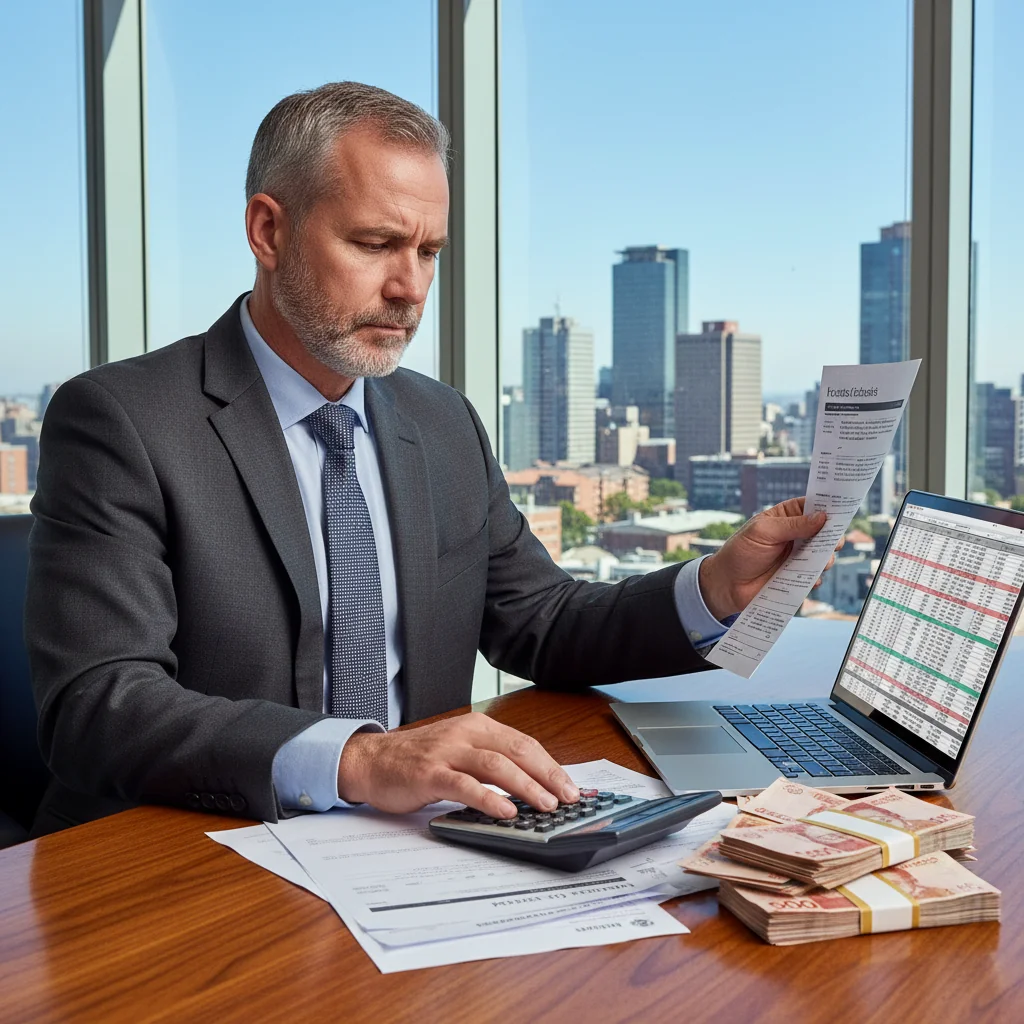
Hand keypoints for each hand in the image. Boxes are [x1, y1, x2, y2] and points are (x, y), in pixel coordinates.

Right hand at [336, 711, 578, 817]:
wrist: (371, 760)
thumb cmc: (418, 759)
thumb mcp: (459, 750)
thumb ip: (489, 760)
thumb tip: (531, 784)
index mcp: (477, 726)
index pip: (524, 744)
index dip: (550, 765)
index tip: (570, 786)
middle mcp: (465, 734)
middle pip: (517, 751)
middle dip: (548, 775)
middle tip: (569, 797)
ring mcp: (447, 752)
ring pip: (496, 765)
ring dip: (526, 786)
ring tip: (546, 805)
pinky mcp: (430, 774)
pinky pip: (465, 785)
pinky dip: (489, 798)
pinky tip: (506, 811)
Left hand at [698, 497, 840, 619]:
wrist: (727, 584)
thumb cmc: (740, 552)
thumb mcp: (763, 532)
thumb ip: (792, 525)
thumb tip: (822, 517)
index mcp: (786, 516)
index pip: (813, 506)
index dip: (829, 507)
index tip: (842, 511)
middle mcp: (796, 534)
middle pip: (824, 531)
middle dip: (832, 536)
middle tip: (834, 543)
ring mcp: (798, 556)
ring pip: (824, 554)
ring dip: (827, 558)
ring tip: (821, 563)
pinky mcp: (798, 576)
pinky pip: (815, 575)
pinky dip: (816, 577)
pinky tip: (811, 579)